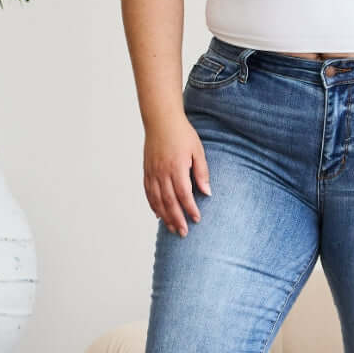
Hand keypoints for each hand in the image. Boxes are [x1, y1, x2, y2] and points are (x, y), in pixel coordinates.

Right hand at [143, 113, 211, 236]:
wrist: (161, 120)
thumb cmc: (182, 134)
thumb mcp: (198, 150)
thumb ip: (202, 172)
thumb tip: (206, 192)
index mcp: (176, 167)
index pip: (183, 194)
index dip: (190, 208)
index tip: (197, 219)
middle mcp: (162, 172)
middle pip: (169, 201)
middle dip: (176, 219)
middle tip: (183, 233)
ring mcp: (152, 172)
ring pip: (157, 200)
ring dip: (165, 216)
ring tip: (172, 228)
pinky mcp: (146, 171)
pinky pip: (148, 193)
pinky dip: (153, 206)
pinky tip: (159, 215)